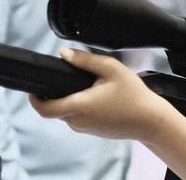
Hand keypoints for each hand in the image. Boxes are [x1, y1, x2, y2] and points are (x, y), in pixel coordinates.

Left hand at [30, 48, 178, 142]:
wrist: (151, 120)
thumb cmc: (134, 96)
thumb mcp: (112, 69)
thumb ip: (85, 60)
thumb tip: (63, 53)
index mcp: (79, 106)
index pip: (44, 109)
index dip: (34, 98)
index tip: (35, 87)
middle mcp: (78, 121)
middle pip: (55, 109)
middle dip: (56, 94)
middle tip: (69, 79)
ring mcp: (85, 128)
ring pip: (67, 113)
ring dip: (71, 100)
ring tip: (90, 87)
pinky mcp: (93, 131)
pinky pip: (79, 118)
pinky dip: (82, 107)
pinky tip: (99, 98)